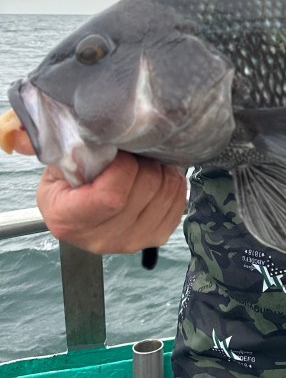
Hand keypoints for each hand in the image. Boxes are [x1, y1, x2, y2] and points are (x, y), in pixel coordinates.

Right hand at [37, 151, 186, 253]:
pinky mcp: (153, 240)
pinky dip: (174, 186)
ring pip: (164, 198)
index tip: (120, 151)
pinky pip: (177, 208)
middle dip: (145, 163)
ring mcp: (128, 244)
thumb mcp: (56, 159)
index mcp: (68, 220)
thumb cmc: (70, 177)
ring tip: (147, 162)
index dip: (124, 167)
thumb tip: (17, 133)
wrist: (84, 201)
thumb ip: (47, 143)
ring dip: (163, 172)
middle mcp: (98, 239)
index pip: (112, 196)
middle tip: (136, 152)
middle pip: (143, 193)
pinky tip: (159, 176)